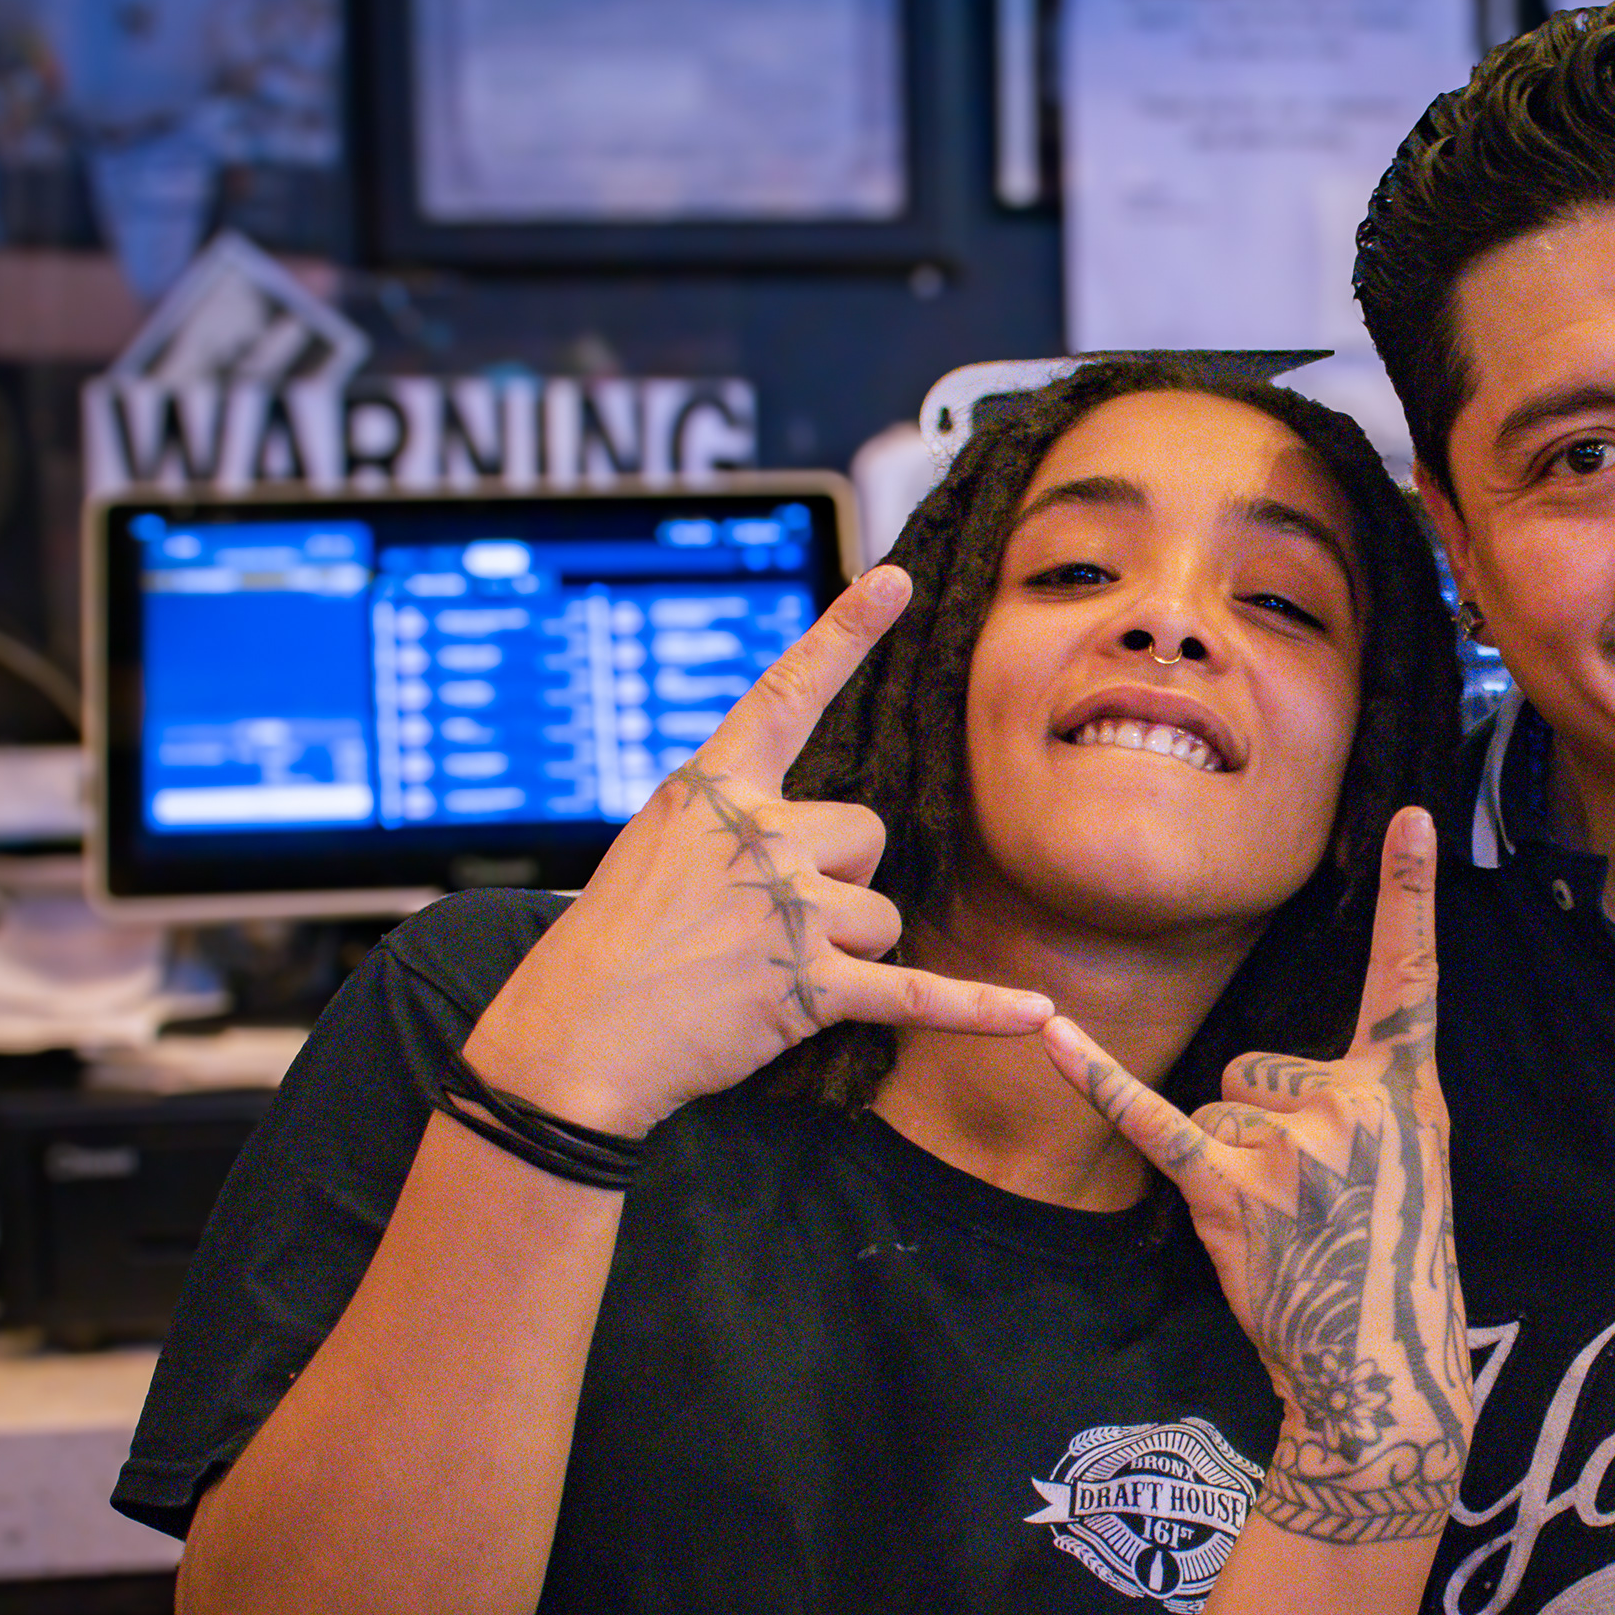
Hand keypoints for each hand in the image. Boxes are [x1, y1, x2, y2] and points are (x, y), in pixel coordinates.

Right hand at [462, 563, 1051, 1133]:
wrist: (577, 1034)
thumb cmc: (616, 945)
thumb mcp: (660, 848)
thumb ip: (738, 823)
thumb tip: (824, 842)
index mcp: (713, 791)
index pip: (786, 695)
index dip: (842, 633)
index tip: (894, 581)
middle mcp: (757, 837)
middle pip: (865, 835)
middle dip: (840, 881)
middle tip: (766, 926)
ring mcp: (787, 911)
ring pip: (883, 914)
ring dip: (849, 950)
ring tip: (770, 974)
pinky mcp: (809, 987)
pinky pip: (917, 993)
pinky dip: (979, 1010)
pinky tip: (1037, 1015)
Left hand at [1043, 806, 1466, 1543]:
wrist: (1378, 1366)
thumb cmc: (1389, 1265)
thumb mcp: (1410, 1166)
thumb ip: (1357, 1101)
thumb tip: (1258, 1079)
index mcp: (1406, 1089)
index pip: (1409, 977)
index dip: (1412, 896)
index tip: (1412, 816)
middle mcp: (1350, 1104)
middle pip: (1258, 1063)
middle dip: (1266, 1125)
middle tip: (1313, 1204)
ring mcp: (1288, 1147)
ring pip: (1215, 1104)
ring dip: (1228, 1162)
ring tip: (1280, 1226)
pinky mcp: (1226, 1191)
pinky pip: (1150, 1118)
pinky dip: (1095, 1077)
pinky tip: (1048, 1032)